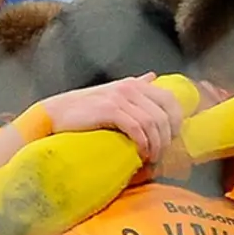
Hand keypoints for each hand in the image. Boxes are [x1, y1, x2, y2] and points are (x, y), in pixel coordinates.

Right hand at [41, 74, 183, 161]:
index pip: (170, 100)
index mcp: (135, 84)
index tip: (171, 140)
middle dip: (167, 139)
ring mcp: (119, 98)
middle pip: (164, 114)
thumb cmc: (85, 109)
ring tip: (150, 158)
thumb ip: (135, 85)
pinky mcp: (109, 110)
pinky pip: (136, 127)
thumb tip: (152, 76)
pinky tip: (140, 153)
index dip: (177, 122)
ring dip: (155, 145)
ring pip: (152, 123)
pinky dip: (142, 143)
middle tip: (160, 155)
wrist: (56, 113)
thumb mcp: (113, 92)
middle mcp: (130, 88)